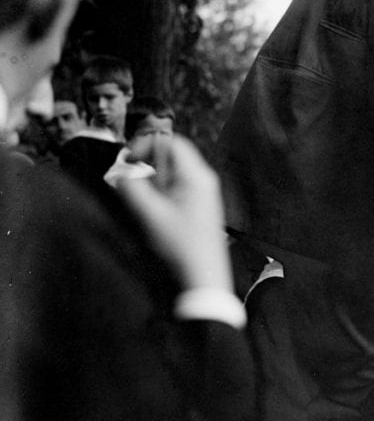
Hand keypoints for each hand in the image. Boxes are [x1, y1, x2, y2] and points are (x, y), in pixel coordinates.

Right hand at [116, 135, 233, 293]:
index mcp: (196, 175)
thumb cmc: (180, 246)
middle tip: (133, 181)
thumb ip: (133, 190)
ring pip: (175, 172)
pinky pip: (179, 187)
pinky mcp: (201, 206)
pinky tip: (155, 211)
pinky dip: (163, 191)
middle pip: (174, 156)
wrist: (204, 278)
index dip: (148, 145)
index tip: (129, 161)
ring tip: (144, 200)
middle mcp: (204, 179)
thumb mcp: (150, 216)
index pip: (173, 142)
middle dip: (149, 164)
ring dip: (155, 180)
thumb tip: (122, 174)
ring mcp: (205, 192)